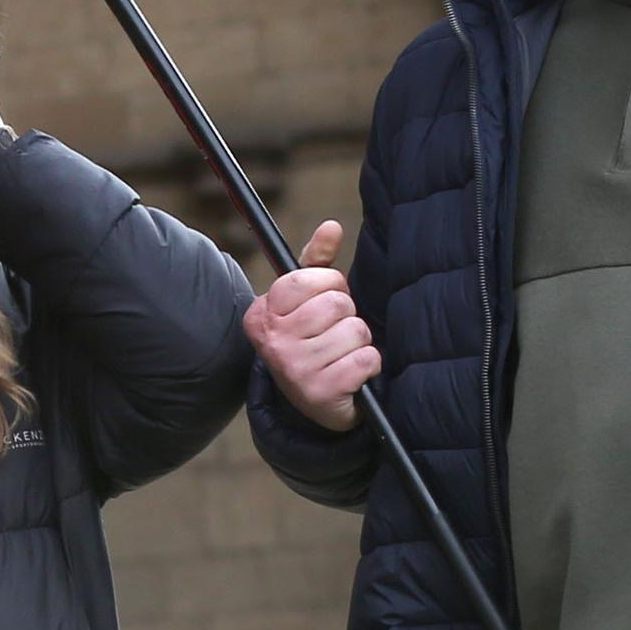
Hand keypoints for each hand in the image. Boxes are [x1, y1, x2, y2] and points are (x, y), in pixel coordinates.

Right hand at [243, 217, 379, 430]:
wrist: (314, 404)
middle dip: (347, 317)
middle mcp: (271, 341)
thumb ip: (317, 262)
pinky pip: (366, 359)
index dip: (329, 287)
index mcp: (262, 314)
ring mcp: (293, 368)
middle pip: (336, 303)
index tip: (322, 306)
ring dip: (359, 342)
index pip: (307, 278)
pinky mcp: (319, 393)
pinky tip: (352, 375)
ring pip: (355, 331)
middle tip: (334, 335)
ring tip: (342, 355)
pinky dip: (368, 365)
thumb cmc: (313, 341)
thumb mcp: (307, 302)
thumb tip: (332, 226)